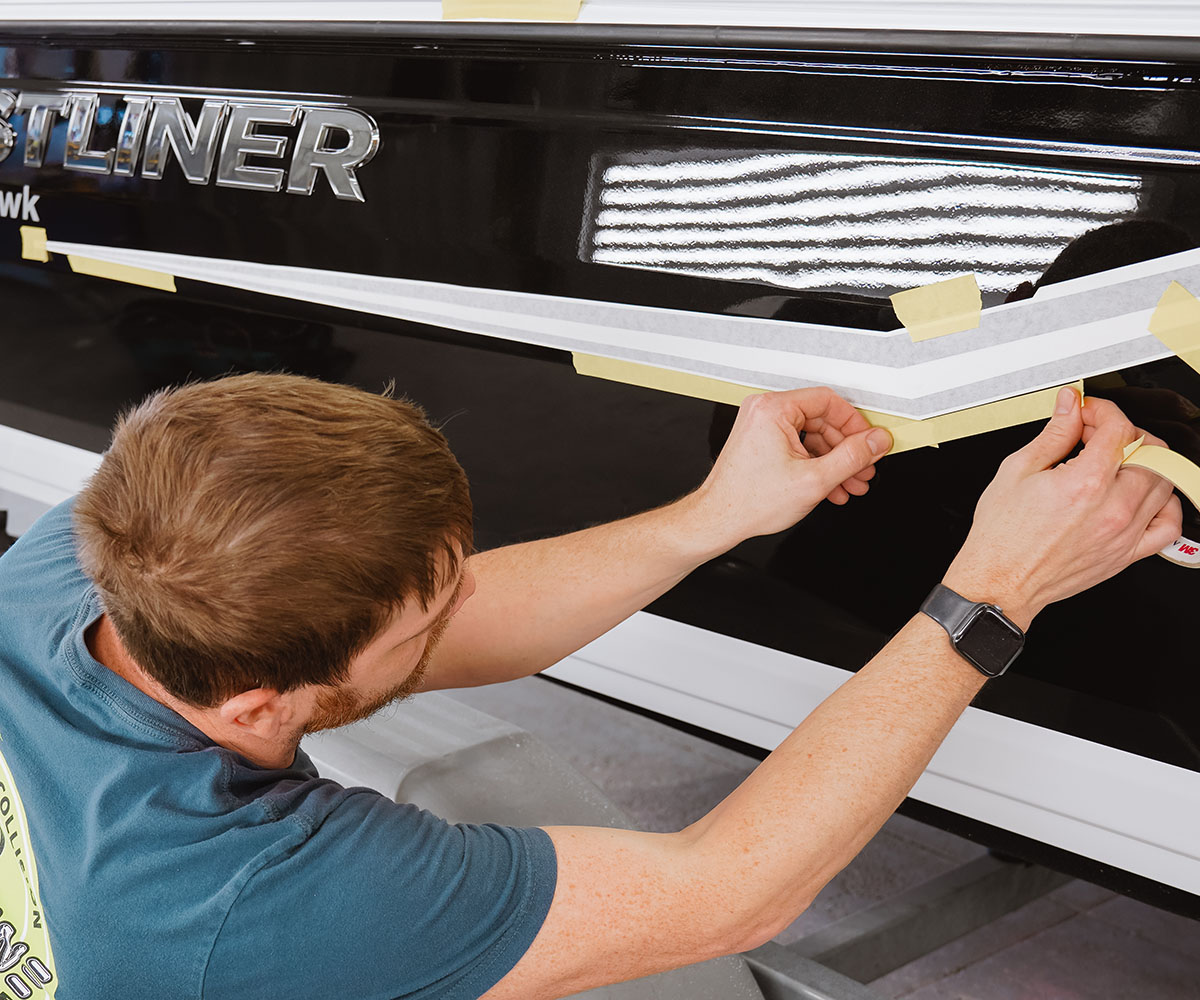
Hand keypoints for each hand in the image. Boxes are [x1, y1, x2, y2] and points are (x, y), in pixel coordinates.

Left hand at [690, 388, 891, 548]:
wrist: (719, 520)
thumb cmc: (749, 501)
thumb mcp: (814, 479)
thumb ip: (852, 457)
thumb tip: (876, 442)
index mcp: (774, 409)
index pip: (829, 402)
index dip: (855, 424)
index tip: (869, 442)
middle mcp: (764, 411)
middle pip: (822, 421)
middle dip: (846, 450)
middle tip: (863, 469)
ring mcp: (761, 426)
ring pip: (812, 437)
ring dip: (834, 462)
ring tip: (850, 484)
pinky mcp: (760, 442)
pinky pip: (797, 446)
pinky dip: (816, 465)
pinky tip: (831, 486)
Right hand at [943, 388, 1181, 628]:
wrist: (999, 581)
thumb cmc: (1002, 536)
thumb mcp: (1017, 471)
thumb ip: (1053, 434)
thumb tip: (1070, 407)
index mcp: (1084, 483)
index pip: (1118, 429)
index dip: (1103, 411)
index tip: (1088, 413)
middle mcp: (1112, 508)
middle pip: (1150, 450)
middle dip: (1124, 433)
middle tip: (1096, 436)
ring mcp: (1124, 533)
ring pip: (1164, 481)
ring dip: (1144, 462)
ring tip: (1115, 463)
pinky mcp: (1127, 554)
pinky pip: (1169, 525)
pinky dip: (1166, 504)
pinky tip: (1143, 495)